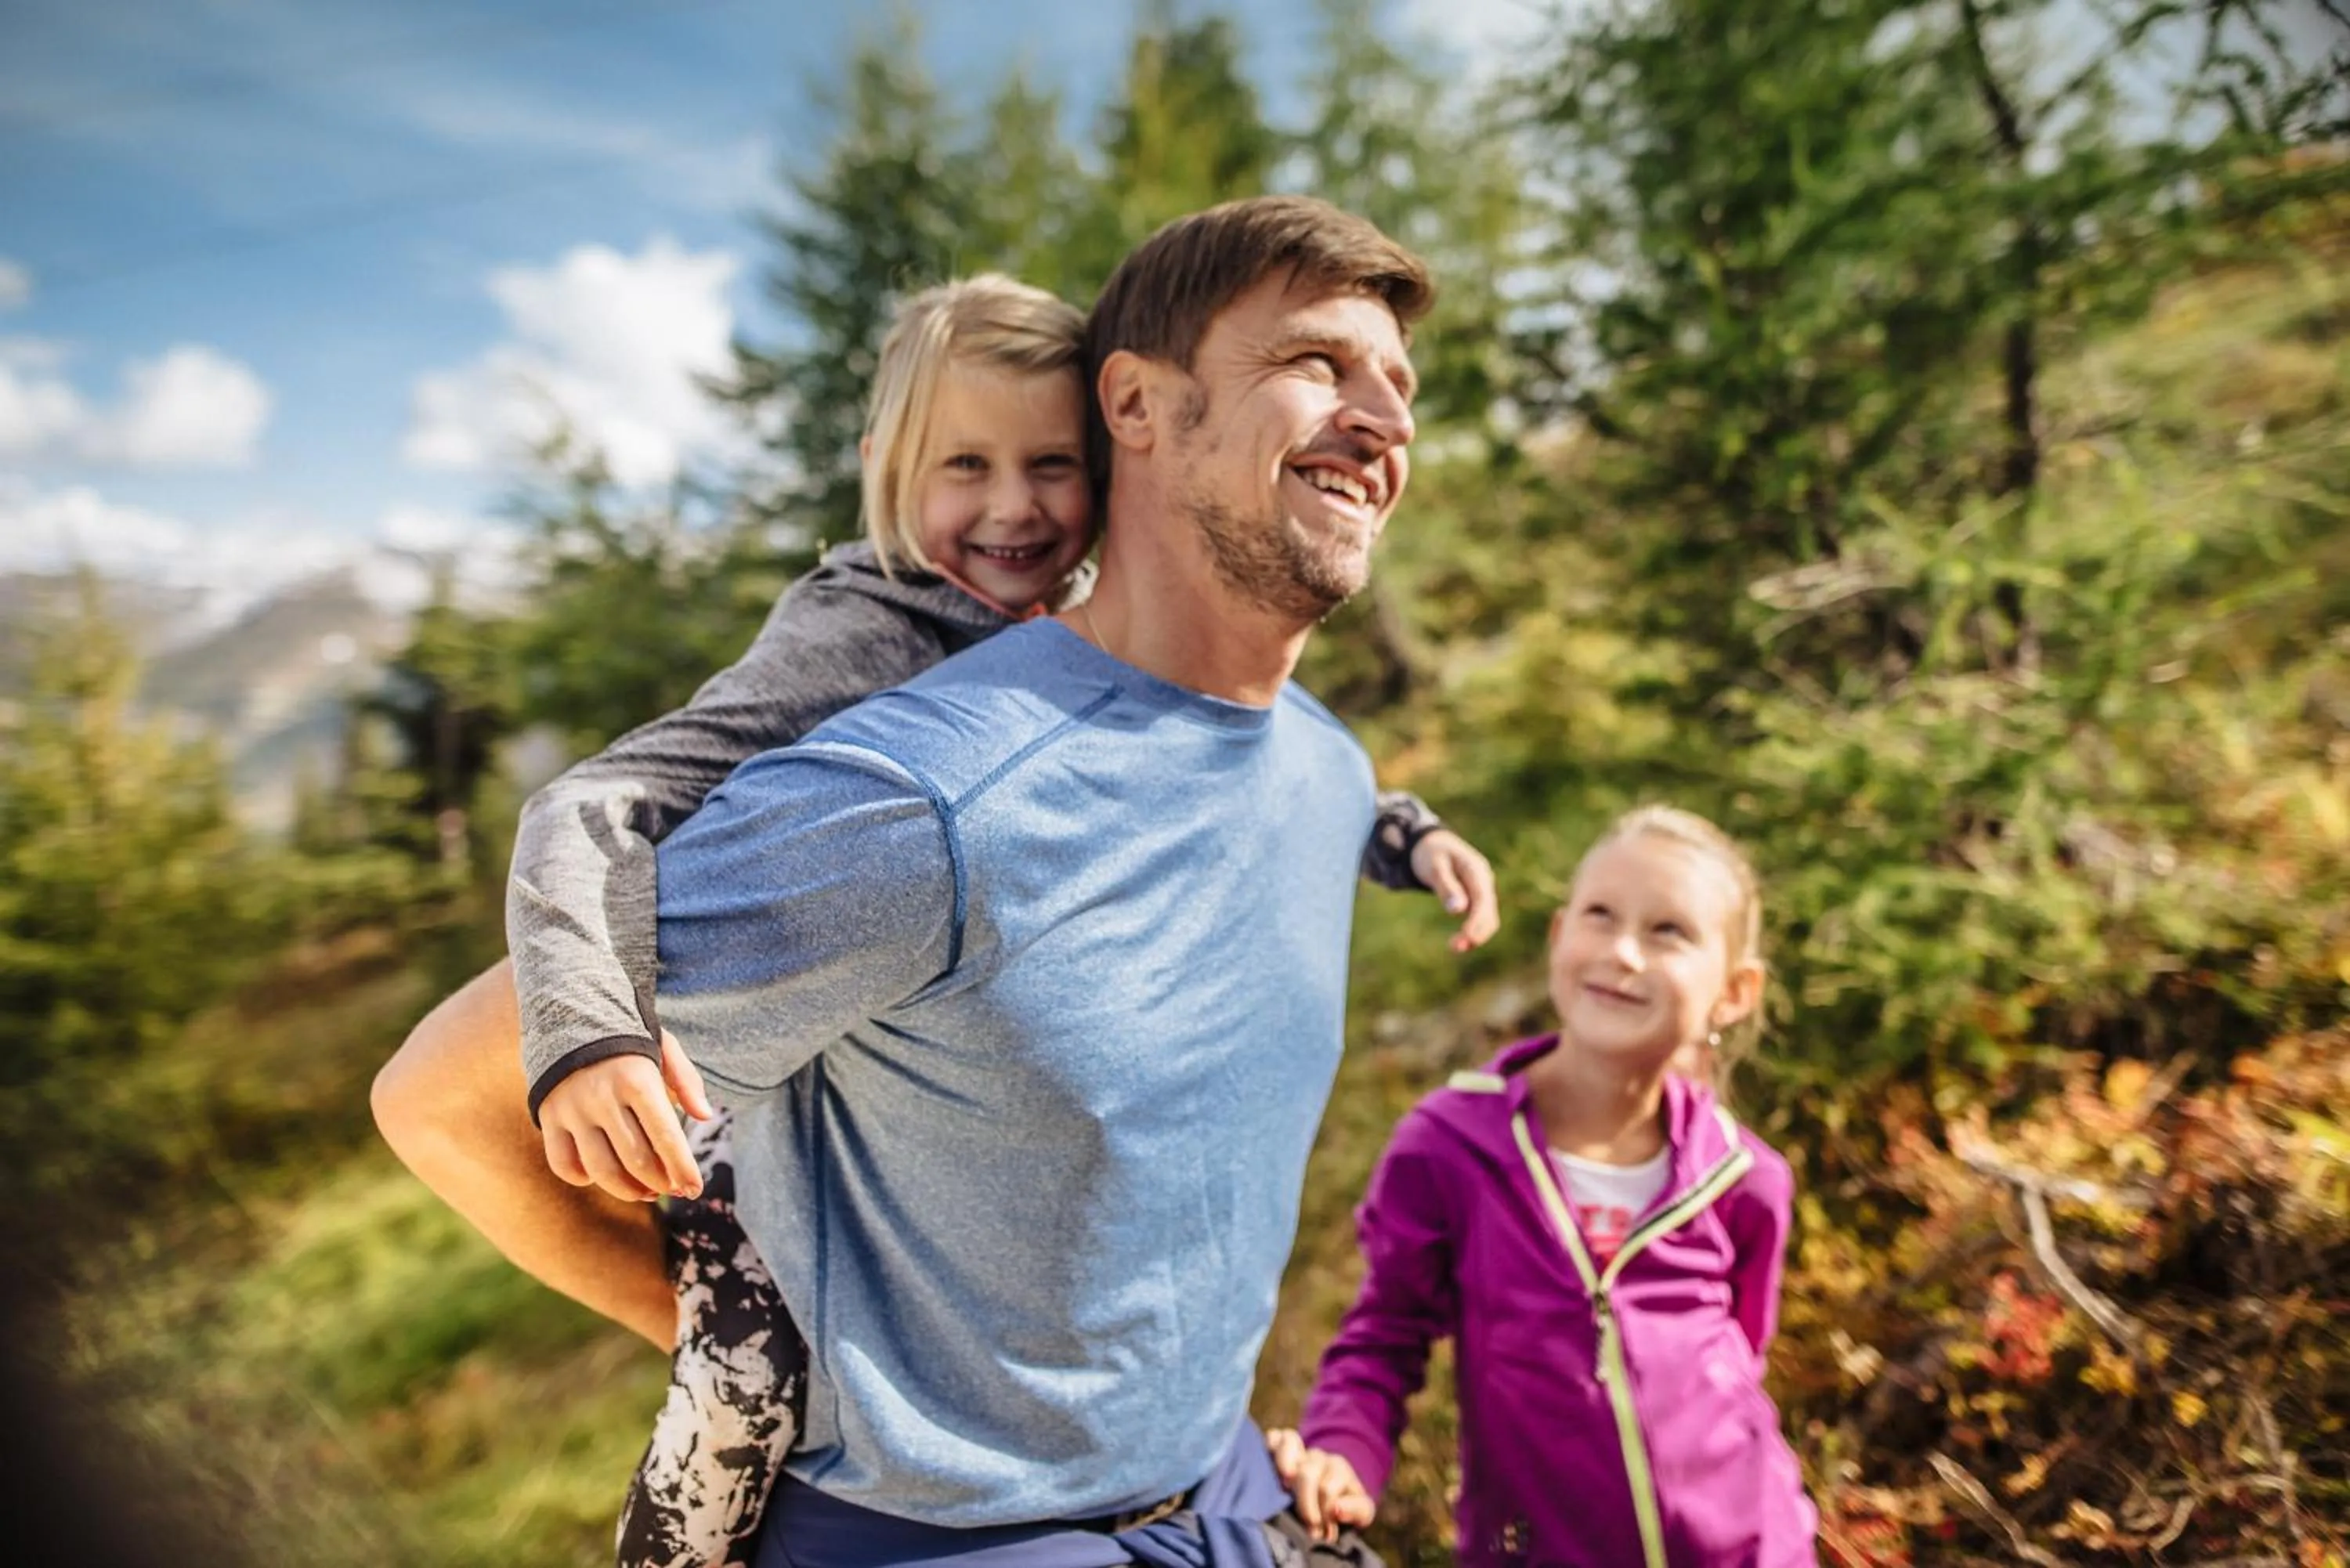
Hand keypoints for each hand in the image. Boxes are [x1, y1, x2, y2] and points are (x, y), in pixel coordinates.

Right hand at [540, 1031, 714, 1202]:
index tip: (695, 1189)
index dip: (682, 1168)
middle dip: (661, 1182)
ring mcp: (572, 1110)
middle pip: (637, 1160)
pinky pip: (563, 1164)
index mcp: (637, 1078)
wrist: (569, 1015)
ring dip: (629, 1190)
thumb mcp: (663, 1045)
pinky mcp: (548, 1117)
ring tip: (647, 1191)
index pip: (665, 1136)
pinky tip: (602, 1175)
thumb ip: (686, 1079)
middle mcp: (602, 1097)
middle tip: (673, 1188)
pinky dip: (584, 1178)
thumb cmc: (628, 1037)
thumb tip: (705, 1116)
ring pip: (601, 1170)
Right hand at [1266, 1428, 1374, 1542]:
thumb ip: (1356, 1510)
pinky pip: (1274, 1437)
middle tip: (1308, 1527)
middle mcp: (1318, 1456)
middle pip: (1307, 1473)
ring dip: (1285, 1464)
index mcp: (1338, 1469)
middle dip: (1306, 1505)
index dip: (1325, 1514)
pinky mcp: (1279, 1447)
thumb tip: (1337, 1509)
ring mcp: (1298, 1450)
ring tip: (1285, 1488)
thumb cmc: (1344, 1506)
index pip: (1328, 1489)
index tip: (1324, 1533)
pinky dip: (1270, 1446)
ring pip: (1290, 1443)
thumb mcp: (1361, 1511)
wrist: (1333, 1495)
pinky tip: (1270, 1467)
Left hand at [1409, 829, 1498, 952]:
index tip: (1466, 938)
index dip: (1477, 921)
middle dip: (1476, 932)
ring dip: (1476, 935)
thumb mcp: (1435, 867)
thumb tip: (1458, 911)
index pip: (1483, 899)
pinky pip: (1480, 917)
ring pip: (1488, 917)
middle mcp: (1484, 880)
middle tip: (1454, 948)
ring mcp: (1482, 889)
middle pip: (1489, 912)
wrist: (1433, 844)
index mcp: (1475, 869)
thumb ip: (1446, 886)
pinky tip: (1461, 941)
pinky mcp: (1476, 897)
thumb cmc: (1431, 854)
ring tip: (1455, 948)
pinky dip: (1473, 930)